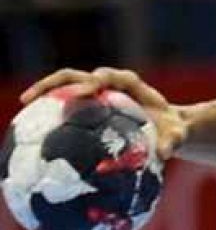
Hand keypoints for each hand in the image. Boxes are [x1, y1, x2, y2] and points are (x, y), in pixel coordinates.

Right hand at [20, 66, 188, 159]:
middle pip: (77, 76)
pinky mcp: (90, 102)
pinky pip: (67, 100)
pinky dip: (51, 106)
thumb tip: (164, 154)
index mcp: (130, 84)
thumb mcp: (176, 135)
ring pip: (65, 84)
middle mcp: (110, 83)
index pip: (107, 77)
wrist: (170, 127)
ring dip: (44, 90)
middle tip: (33, 98)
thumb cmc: (173, 130)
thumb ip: (173, 142)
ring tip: (26, 104)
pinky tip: (34, 121)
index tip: (80, 93)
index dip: (91, 82)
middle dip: (55, 83)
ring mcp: (97, 91)